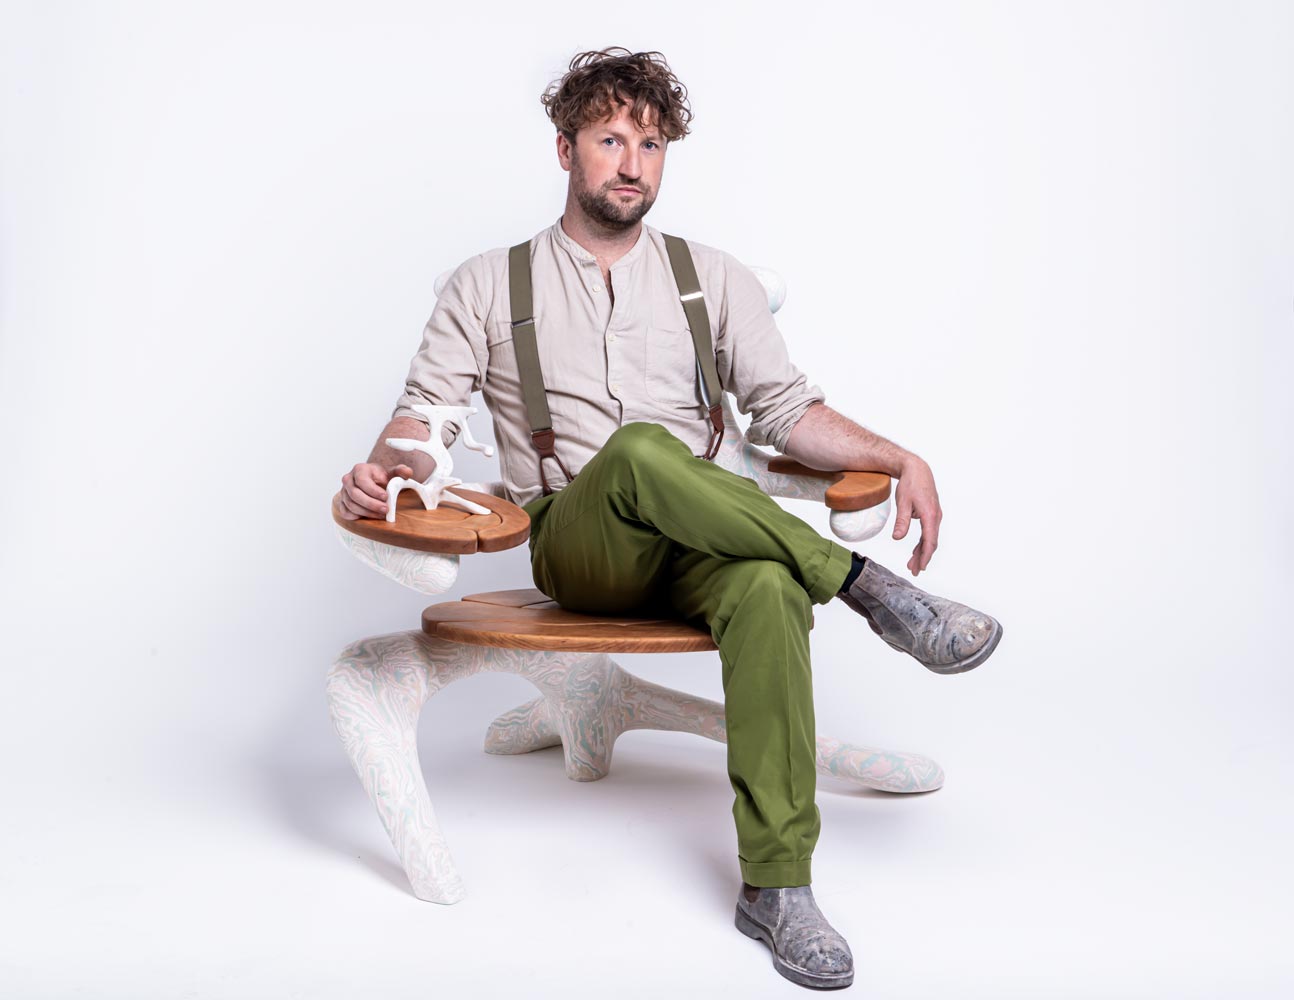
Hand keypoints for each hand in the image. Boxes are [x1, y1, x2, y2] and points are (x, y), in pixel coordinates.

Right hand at [336, 462, 413, 519]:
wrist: (375, 482)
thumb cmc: (383, 477)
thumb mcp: (393, 472)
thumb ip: (401, 471)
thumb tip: (408, 473)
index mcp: (359, 469)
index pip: (362, 481)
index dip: (374, 491)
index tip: (386, 497)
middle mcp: (348, 480)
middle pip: (355, 495)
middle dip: (371, 504)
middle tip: (386, 510)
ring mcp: (343, 492)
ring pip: (351, 505)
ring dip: (367, 512)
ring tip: (381, 515)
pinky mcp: (342, 503)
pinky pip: (345, 512)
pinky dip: (357, 517)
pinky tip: (370, 517)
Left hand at [892, 456, 941, 575]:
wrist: (917, 469)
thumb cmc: (910, 484)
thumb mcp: (903, 502)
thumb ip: (902, 521)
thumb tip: (897, 538)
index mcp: (930, 515)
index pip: (929, 541)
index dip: (925, 556)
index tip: (920, 568)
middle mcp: (936, 517)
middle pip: (931, 543)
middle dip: (923, 558)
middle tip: (914, 571)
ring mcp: (935, 515)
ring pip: (930, 538)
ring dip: (922, 552)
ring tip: (912, 565)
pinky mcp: (931, 514)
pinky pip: (928, 532)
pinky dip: (923, 542)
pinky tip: (915, 550)